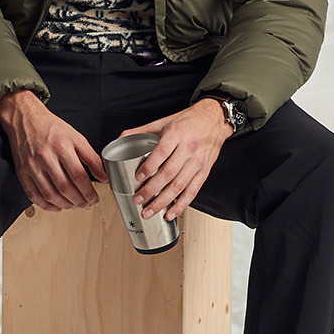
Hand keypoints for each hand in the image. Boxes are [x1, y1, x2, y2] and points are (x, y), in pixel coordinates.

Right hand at [0, 89, 106, 212]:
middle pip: (64, 188)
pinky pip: (34, 195)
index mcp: (61, 146)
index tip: (95, 199)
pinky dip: (46, 205)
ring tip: (75, 205)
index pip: (78, 176)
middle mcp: (45, 157)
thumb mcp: (76, 138)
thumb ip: (92, 158)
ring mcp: (31, 166)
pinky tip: (57, 206)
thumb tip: (104, 177)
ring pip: (50, 195)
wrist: (25, 119)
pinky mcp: (22, 172)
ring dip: (65, 205)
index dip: (88, 192)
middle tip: (87, 205)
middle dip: (79, 201)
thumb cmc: (51, 128)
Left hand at [122, 99, 231, 221]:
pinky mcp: (204, 172)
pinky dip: (181, 205)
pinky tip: (170, 213)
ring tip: (149, 211)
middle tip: (138, 199)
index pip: (161, 152)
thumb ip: (141, 131)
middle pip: (169, 173)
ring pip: (179, 186)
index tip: (137, 178)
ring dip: (163, 201)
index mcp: (176, 134)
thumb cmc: (187, 121)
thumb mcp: (163, 122)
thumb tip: (119, 140)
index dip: (149, 167)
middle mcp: (188, 148)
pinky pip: (192, 192)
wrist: (213, 120)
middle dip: (151, 190)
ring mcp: (198, 162)